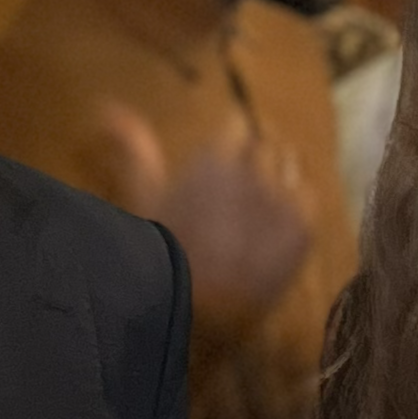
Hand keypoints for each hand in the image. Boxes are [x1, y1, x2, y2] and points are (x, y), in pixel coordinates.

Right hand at [97, 103, 311, 322]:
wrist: (198, 310)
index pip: (239, 124)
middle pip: (268, 145)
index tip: (223, 161)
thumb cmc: (163, 250)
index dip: (232, 143)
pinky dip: (297, 205)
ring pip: (292, 167)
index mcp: (215, 156)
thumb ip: (135, 150)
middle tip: (239, 190)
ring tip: (259, 208)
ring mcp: (285, 198)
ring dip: (279, 178)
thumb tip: (107, 107)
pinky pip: (310, 197)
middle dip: (255, 160)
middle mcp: (255, 169)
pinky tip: (275, 226)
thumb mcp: (143, 197)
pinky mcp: (305, 228)